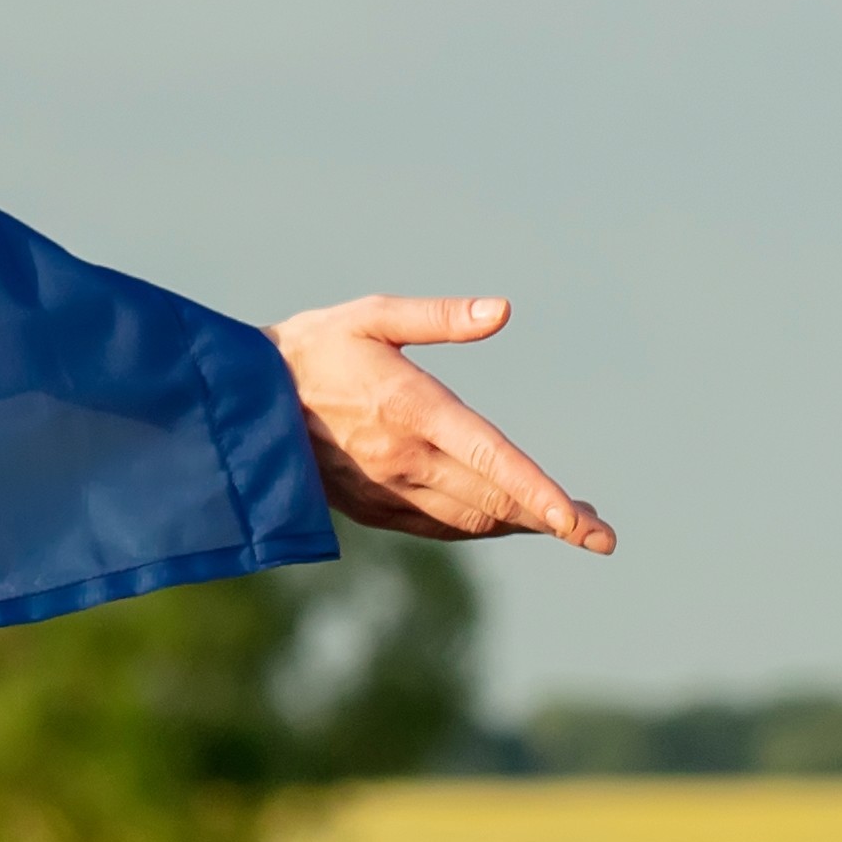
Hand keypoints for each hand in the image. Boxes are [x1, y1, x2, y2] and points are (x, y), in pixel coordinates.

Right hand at [277, 292, 615, 554]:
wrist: (241, 405)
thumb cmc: (312, 348)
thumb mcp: (370, 315)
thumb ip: (439, 317)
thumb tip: (501, 311)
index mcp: (411, 410)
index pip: (490, 459)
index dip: (539, 494)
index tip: (580, 523)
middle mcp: (403, 460)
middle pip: (495, 500)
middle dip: (552, 518)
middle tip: (600, 530)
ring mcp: (387, 491)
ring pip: (473, 520)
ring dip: (524, 523)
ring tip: (571, 522)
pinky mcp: (373, 509)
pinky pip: (442, 528)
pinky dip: (484, 526)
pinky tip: (509, 518)